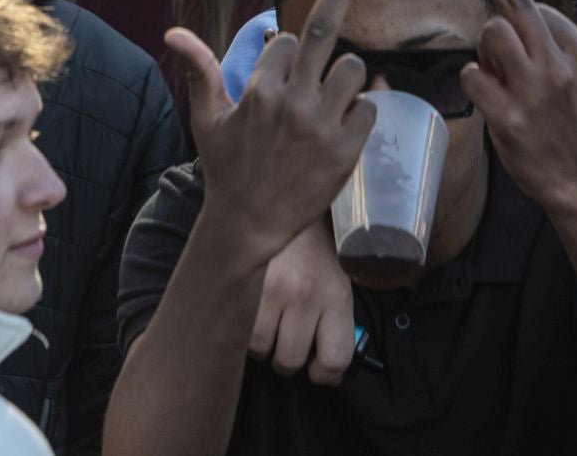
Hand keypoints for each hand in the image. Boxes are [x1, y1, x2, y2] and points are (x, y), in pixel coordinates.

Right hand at [172, 0, 374, 269]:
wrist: (250, 222)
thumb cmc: (226, 165)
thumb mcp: (207, 116)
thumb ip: (200, 68)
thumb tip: (172, 31)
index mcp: (258, 88)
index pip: (286, 39)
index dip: (286, 52)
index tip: (281, 74)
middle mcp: (291, 101)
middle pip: (324, 30)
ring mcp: (322, 125)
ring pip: (353, 68)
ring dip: (345, 76)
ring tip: (329, 99)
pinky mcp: (346, 150)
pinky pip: (368, 107)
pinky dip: (359, 110)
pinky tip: (340, 127)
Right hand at [250, 215, 355, 385]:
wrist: (282, 201)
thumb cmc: (312, 246)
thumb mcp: (337, 280)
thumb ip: (334, 323)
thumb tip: (329, 373)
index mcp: (336, 295)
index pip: (335, 359)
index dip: (325, 374)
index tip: (317, 368)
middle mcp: (305, 295)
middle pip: (292, 360)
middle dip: (288, 358)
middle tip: (286, 340)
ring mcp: (271, 290)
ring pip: (261, 349)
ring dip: (262, 344)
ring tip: (267, 322)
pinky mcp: (244, 283)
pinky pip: (240, 329)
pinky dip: (243, 328)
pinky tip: (251, 311)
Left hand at [458, 0, 576, 211]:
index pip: (536, 8)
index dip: (524, 19)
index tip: (529, 40)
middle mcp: (558, 67)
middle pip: (513, 1)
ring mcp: (532, 93)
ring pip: (489, 35)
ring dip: (484, 50)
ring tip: (502, 76)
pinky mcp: (506, 118)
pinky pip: (470, 76)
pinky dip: (472, 80)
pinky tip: (490, 98)